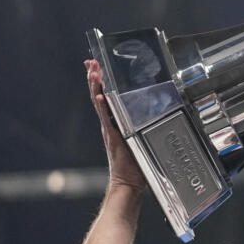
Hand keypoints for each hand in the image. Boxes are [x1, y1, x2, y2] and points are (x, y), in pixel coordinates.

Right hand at [84, 58, 145, 190]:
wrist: (127, 182)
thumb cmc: (134, 163)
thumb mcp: (137, 138)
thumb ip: (139, 126)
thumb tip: (152, 112)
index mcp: (113, 122)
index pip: (104, 96)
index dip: (99, 80)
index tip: (95, 66)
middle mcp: (108, 123)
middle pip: (98, 95)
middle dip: (94, 77)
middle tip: (91, 61)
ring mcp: (109, 129)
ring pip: (99, 103)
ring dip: (96, 87)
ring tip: (92, 72)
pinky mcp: (112, 137)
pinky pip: (106, 119)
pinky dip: (102, 107)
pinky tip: (99, 96)